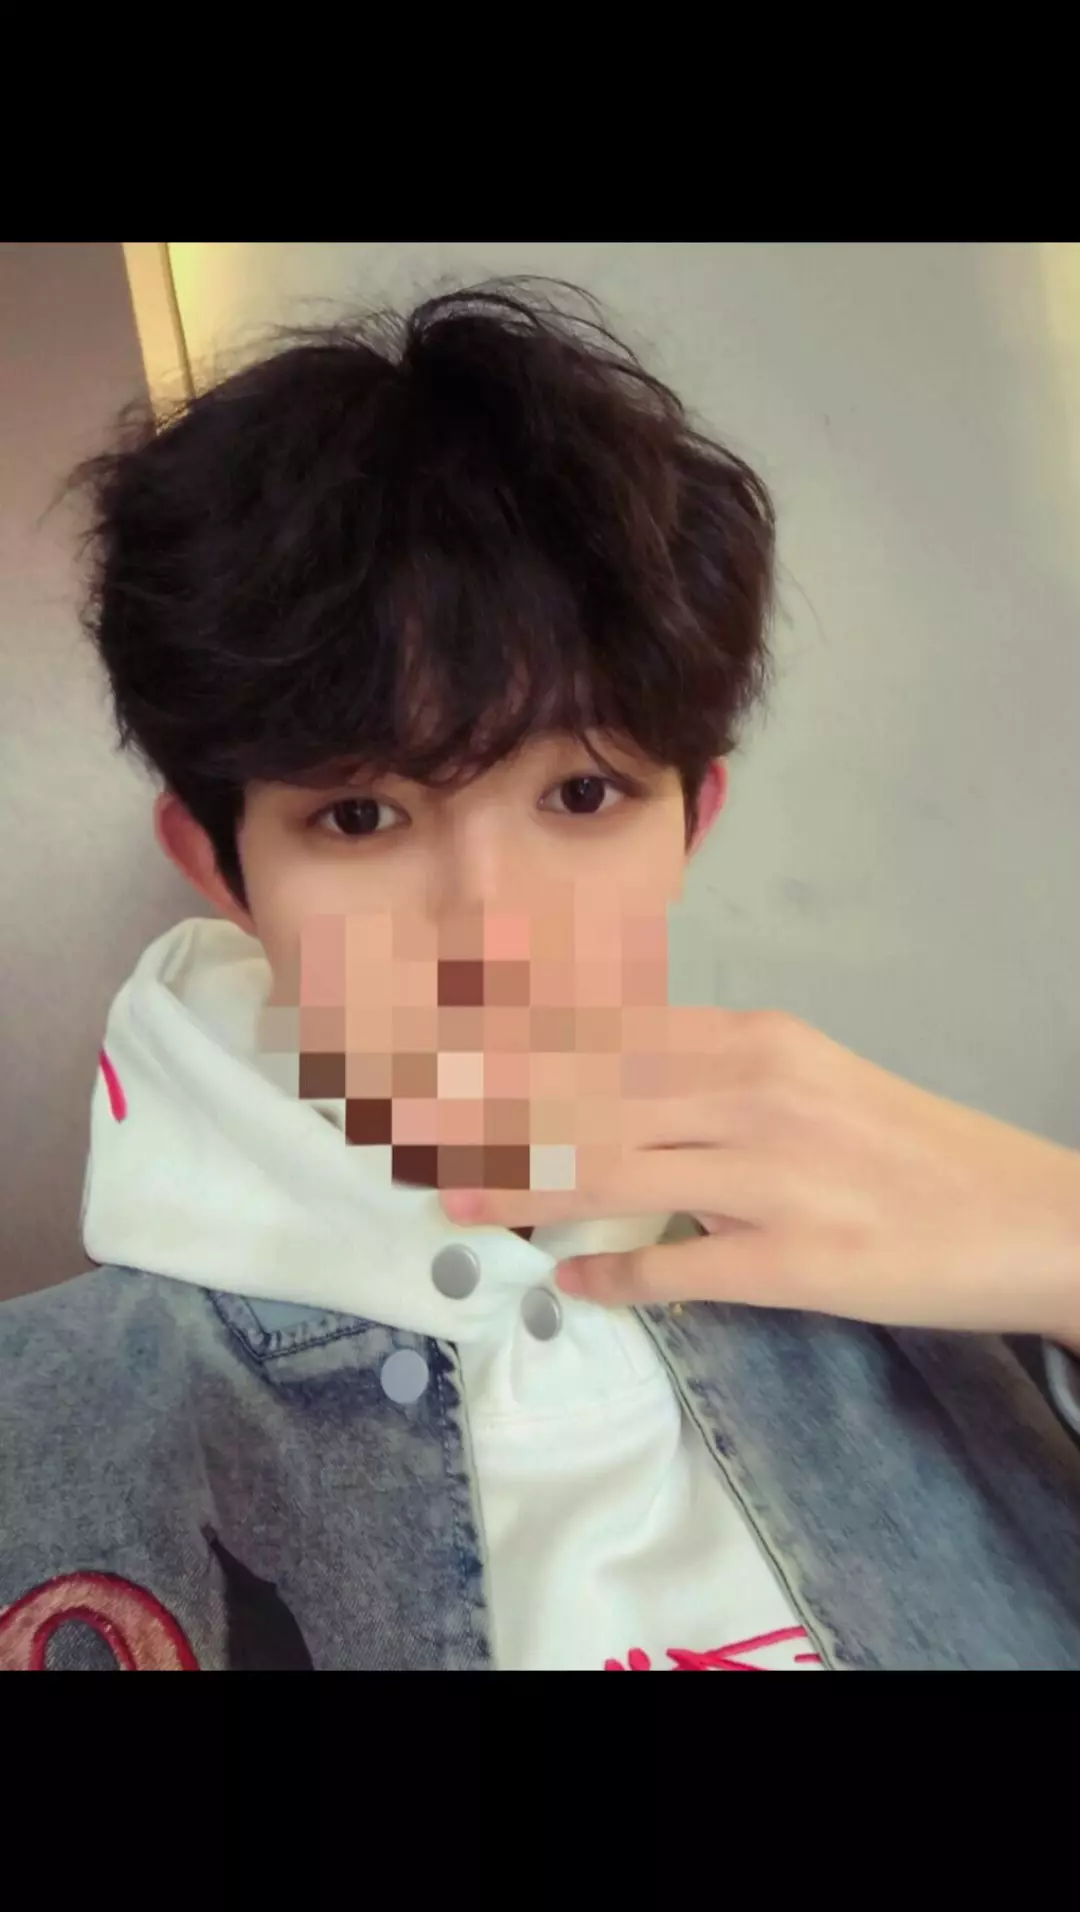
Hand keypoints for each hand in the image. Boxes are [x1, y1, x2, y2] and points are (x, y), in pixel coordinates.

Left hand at [439, 1008, 1079, 1342]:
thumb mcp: (802, 1080)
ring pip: (613, 1171)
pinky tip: (569, 1285)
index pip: (598, 1032)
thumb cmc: (904, 1146)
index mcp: (752, 1040)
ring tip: (452, 1202)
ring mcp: (773, 1175)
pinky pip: (680, 1268)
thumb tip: (594, 1085)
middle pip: (584, 1094)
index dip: (504, 1041)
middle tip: (403, 1122)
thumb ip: (701, 1078)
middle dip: (483, 1108)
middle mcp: (753, 1091)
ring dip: (520, 1188)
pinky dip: (616, 1277)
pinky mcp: (797, 1260)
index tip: (429, 1044)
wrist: (1024, 1215)